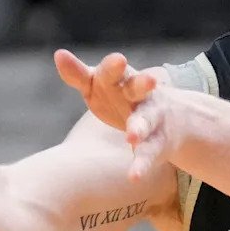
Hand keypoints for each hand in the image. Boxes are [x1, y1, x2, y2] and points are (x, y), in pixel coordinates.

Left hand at [54, 49, 172, 179]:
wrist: (170, 118)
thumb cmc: (121, 96)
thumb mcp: (100, 84)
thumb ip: (79, 74)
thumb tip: (58, 54)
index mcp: (122, 79)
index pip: (114, 70)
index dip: (114, 66)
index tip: (118, 60)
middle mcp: (139, 95)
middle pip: (139, 88)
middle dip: (143, 84)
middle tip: (149, 80)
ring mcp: (151, 118)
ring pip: (146, 121)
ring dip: (139, 127)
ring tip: (132, 136)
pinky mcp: (158, 142)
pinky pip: (149, 153)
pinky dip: (141, 164)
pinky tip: (134, 176)